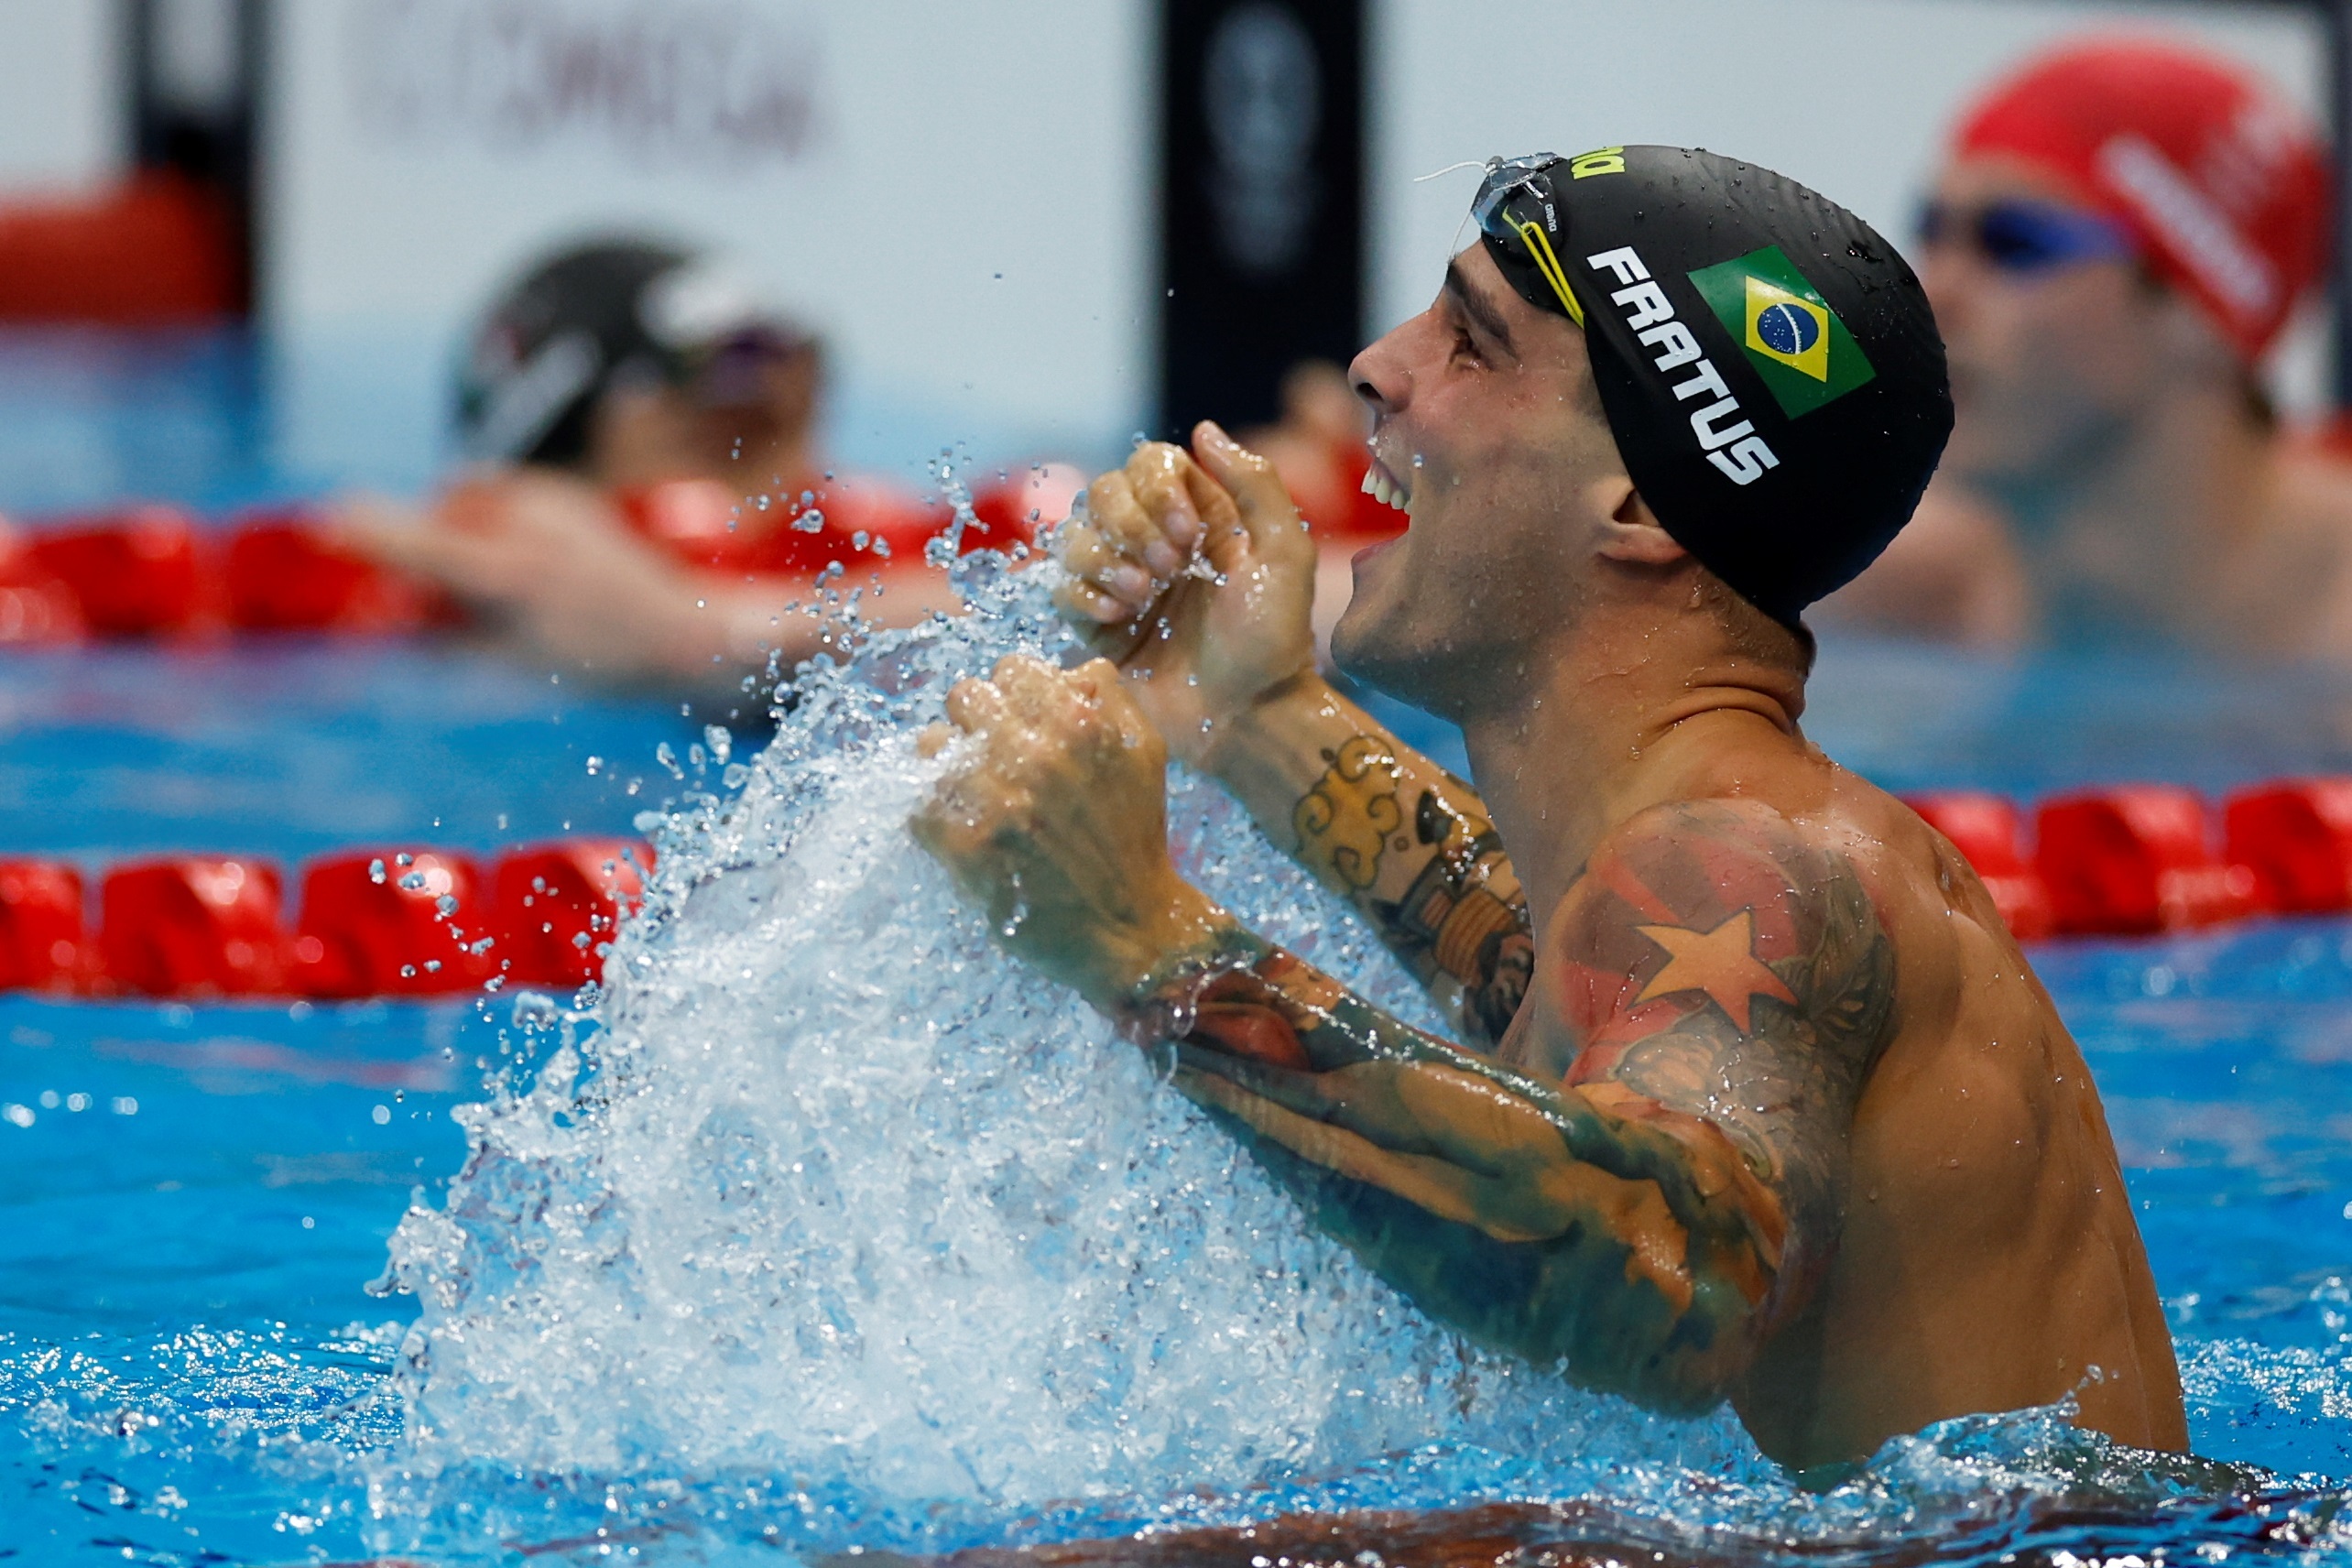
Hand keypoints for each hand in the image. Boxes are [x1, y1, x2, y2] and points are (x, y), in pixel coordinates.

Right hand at [334, 468, 705, 678]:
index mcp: (512, 577)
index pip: (425, 547)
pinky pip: (489, 492)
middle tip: (441, 602)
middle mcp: (528, 526)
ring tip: (497, 581)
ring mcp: (544, 498)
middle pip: (431, 522)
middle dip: (418, 554)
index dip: (372, 535)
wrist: (673, 628)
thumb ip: (435, 634)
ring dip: (451, 531)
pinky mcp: (556, 485)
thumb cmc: (587, 660)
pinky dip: (483, 519)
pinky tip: (522, 557)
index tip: (328, 522)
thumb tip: (371, 620)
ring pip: (456, 500)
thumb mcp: (505, 660)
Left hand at [910, 654, 1222, 1010]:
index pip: (1011, 668)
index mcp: (1078, 723)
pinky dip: (932, 812)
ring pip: (930, 743)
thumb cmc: (1134, 838)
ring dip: (947, 765)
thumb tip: (1067, 669)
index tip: (1019, 723)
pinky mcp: (964, 849)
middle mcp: (1034, 755)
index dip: (1013, 695)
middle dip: (977, 723)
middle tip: (993, 758)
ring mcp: (994, 802)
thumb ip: (1110, 696)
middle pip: (963, 696)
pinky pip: (917, 802)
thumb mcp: (1146, 752)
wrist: (1130, 927)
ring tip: (971, 793)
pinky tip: (958, 828)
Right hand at [1053, 423, 1317, 767]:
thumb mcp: (1284, 554)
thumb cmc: (1272, 640)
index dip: (1158, 488)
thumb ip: (1255, 483)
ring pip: (1073, 535)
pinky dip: (1082, 595)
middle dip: (1130, 526)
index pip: (1151, 465)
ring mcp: (1122, 585)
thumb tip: (1203, 430)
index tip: (1190, 534)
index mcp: (1202, 519)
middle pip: (1103, 492)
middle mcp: (1157, 544)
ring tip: (1140, 598)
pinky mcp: (1096, 628)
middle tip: (1168, 572)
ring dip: (1103, 559)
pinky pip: (1059, 588)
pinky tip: (1117, 619)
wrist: (1245, 717)